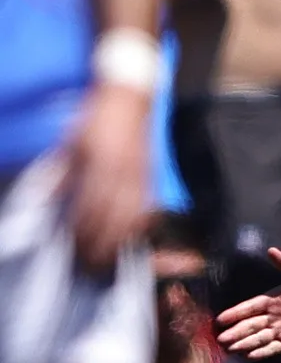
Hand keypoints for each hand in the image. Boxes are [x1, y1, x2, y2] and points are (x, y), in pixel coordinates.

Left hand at [59, 83, 151, 272]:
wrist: (128, 100)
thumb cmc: (97, 119)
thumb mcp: (71, 143)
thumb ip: (60, 172)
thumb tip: (47, 198)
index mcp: (100, 161)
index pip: (91, 204)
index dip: (83, 229)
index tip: (75, 245)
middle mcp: (123, 171)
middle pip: (115, 217)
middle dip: (103, 243)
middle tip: (92, 262)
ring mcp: (140, 176)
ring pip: (134, 217)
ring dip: (122, 240)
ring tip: (112, 256)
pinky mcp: (150, 178)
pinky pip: (148, 208)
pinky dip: (140, 226)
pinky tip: (132, 236)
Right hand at [216, 247, 280, 358]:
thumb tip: (271, 250)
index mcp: (271, 300)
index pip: (249, 308)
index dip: (235, 314)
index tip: (220, 320)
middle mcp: (272, 316)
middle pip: (250, 325)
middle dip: (236, 332)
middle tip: (220, 340)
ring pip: (259, 338)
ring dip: (244, 344)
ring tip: (230, 350)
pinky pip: (274, 348)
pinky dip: (262, 352)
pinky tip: (249, 356)